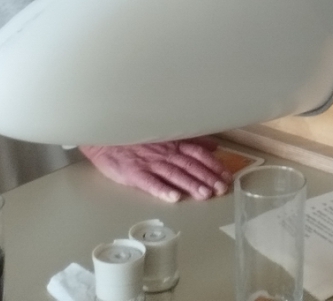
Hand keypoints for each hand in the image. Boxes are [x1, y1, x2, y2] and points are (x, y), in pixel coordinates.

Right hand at [80, 138, 231, 201]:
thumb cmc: (135, 139)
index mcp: (173, 143)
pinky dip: (162, 189)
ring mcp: (149, 163)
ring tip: (204, 194)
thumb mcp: (165, 135)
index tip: (226, 176)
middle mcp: (164, 153)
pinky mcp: (134, 173)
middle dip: (207, 178)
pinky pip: (149, 182)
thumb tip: (213, 147)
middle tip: (221, 189)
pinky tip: (174, 197)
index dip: (214, 165)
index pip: (198, 154)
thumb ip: (190, 141)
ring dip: (190, 184)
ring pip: (174, 174)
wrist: (106, 138)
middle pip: (190, 165)